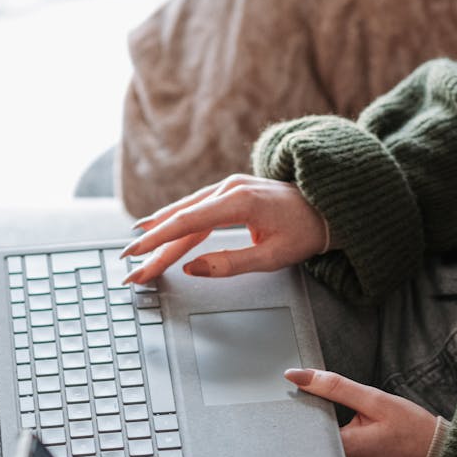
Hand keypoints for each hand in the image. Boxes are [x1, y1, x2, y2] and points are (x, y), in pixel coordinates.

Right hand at [119, 175, 327, 284]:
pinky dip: (176, 220)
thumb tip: (192, 269)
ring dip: (160, 232)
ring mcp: (228, 187)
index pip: (188, 223)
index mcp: (240, 202)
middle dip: (153, 244)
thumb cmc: (304, 232)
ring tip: (136, 249)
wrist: (326, 207)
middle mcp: (229, 188)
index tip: (137, 254)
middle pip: (182, 220)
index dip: (158, 241)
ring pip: (186, 212)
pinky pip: (196, 207)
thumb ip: (230, 264)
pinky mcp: (230, 192)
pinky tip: (158, 227)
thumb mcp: (272, 257)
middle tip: (130, 265)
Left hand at [284, 368, 438, 456]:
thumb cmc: (413, 429)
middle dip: (299, 419)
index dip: (289, 410)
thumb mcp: (375, 400)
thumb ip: (334, 386)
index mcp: (342, 450)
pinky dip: (325, 439)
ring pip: (315, 450)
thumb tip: (296, 375)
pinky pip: (329, 456)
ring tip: (312, 409)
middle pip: (303, 442)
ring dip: (312, 429)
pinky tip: (331, 425)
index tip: (284, 393)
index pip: (298, 430)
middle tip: (295, 397)